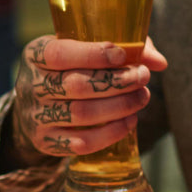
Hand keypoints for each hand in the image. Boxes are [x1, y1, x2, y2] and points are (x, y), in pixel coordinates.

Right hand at [12, 35, 166, 158]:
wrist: (36, 105)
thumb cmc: (70, 68)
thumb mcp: (84, 48)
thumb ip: (123, 48)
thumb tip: (159, 62)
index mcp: (36, 54)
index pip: (60, 54)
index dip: (94, 54)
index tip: (124, 55)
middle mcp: (31, 85)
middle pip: (76, 86)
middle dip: (116, 82)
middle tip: (143, 77)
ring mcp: (37, 116)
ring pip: (82, 114)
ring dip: (119, 107)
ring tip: (142, 97)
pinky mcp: (47, 142)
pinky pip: (81, 143)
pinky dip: (111, 134)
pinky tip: (129, 121)